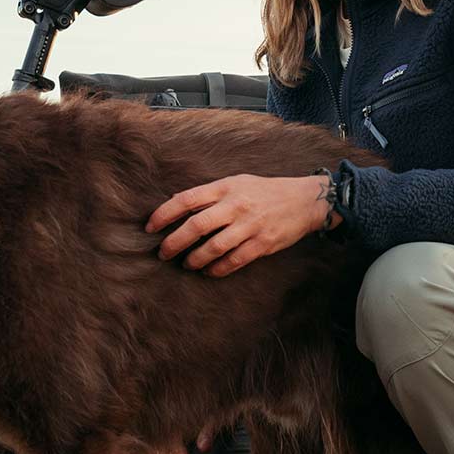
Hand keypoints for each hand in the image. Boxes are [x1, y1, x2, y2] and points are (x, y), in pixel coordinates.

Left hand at [146, 173, 334, 276]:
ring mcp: (250, 225)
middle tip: (163, 253)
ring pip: (214, 247)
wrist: (304, 200)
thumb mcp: (237, 182)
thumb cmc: (264, 191)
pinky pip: (234, 261)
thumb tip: (176, 201)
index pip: (187, 200)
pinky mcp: (262, 244)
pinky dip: (218, 269)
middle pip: (196, 226)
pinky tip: (210, 271)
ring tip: (187, 264)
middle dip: (174, 242)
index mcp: (226, 188)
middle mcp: (236, 205)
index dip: (164, 214)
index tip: (150, 227)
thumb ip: (210, 194)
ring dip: (195, 259)